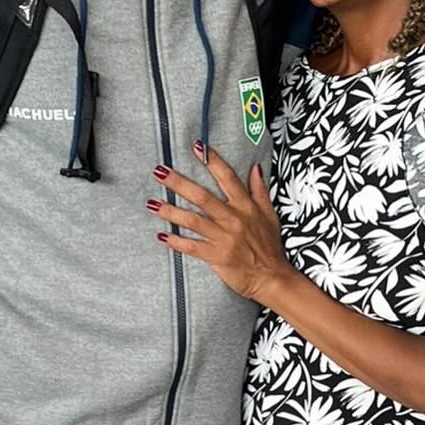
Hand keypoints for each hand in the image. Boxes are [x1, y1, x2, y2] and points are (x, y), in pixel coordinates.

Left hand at [151, 143, 292, 303]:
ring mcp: (223, 238)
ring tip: (152, 204)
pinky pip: (192, 247)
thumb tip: (254, 168)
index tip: (197, 147)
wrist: (272, 277)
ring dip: (171, 212)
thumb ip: (259, 190)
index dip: (212, 161)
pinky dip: (176, 242)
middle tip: (160, 172)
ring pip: (193, 221)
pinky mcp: (216, 256)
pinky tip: (162, 236)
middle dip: (179, 183)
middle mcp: (233, 219)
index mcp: (245, 207)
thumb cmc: (269, 247)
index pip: (228, 178)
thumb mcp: (270, 215)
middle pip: (202, 197)